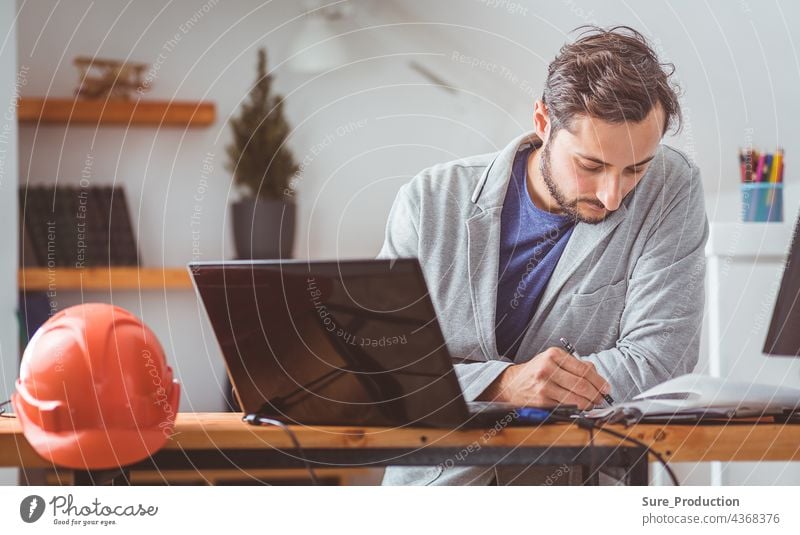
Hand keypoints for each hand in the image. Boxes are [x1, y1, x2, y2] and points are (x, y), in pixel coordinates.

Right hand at [478, 347, 610, 409]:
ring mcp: (544, 386)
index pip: (584, 369)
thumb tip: (597, 377)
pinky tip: (580, 408)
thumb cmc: (535, 371)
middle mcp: (547, 369)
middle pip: (582, 385)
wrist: (511, 384)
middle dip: (596, 394)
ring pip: (576, 399)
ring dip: (589, 404)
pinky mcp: (542, 401)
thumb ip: (575, 365)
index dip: (599, 381)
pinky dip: (577, 409)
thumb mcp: (553, 360)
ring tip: (592, 404)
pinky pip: (566, 407)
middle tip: (601, 398)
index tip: (606, 388)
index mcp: (553, 355)